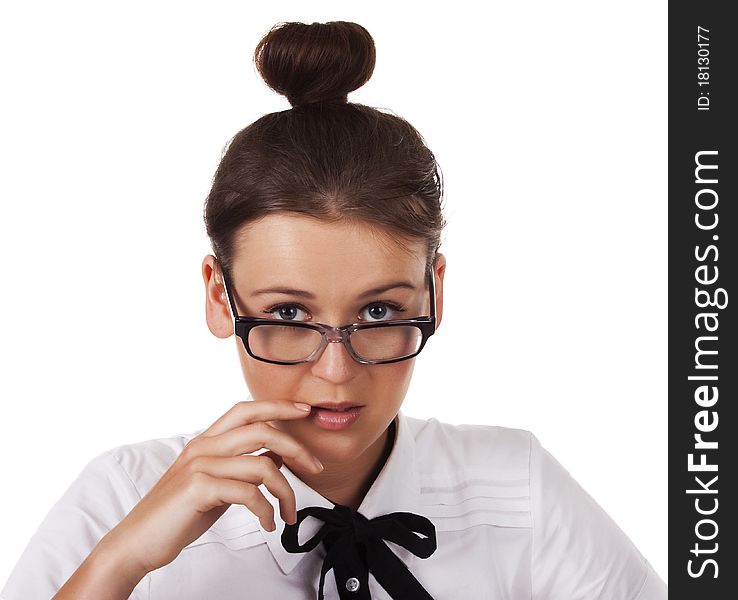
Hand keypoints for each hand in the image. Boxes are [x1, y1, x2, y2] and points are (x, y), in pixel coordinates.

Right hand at [103, 400, 322, 575]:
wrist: (136, 542)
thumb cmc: (178, 514)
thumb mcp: (215, 483)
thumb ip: (240, 466)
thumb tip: (274, 455)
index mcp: (206, 441)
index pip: (246, 409)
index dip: (277, 405)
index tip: (304, 410)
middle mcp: (203, 447)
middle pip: (262, 430)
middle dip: (296, 447)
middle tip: (316, 468)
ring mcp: (200, 466)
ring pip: (261, 465)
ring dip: (286, 491)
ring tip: (288, 514)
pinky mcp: (198, 489)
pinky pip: (249, 493)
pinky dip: (266, 510)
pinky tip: (268, 523)